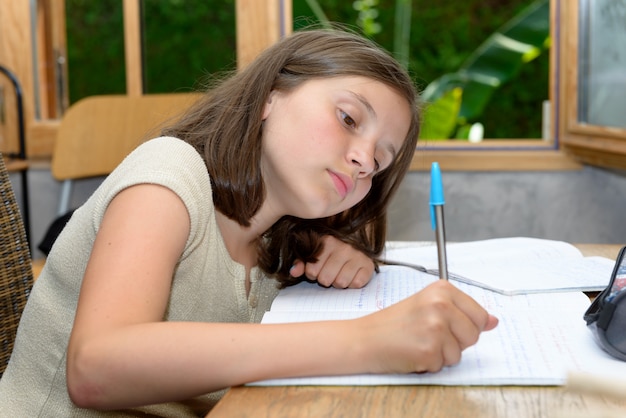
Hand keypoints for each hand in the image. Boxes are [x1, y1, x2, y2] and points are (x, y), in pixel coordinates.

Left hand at [289, 235, 374, 288]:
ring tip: (340, 273)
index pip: (312, 270)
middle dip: (326, 280)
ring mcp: (357, 255)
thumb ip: (301, 262)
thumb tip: (293, 272)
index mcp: (327, 241)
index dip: (313, 274)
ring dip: (339, 282)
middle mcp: (343, 247)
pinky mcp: (368, 265)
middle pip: (326, 279)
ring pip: (341, 283)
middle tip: (330, 273)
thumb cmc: (333, 252)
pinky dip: (353, 283)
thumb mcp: (315, 253)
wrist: (359, 245)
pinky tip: (352, 275)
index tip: (318, 269)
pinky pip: (356, 284)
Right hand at [359, 280, 497, 373]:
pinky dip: (428, 364)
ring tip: (418, 342)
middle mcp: (441, 305)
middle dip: (454, 342)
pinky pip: (443, 365)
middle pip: (473, 336)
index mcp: (442, 290)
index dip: (464, 327)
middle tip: (427, 334)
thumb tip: (493, 321)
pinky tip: (412, 352)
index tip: (445, 325)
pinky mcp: (430, 350)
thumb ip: (462, 312)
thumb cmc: (393, 323)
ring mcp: (436, 327)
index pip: (479, 315)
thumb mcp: (428, 306)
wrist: (364, 338)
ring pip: (459, 354)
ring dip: (441, 355)